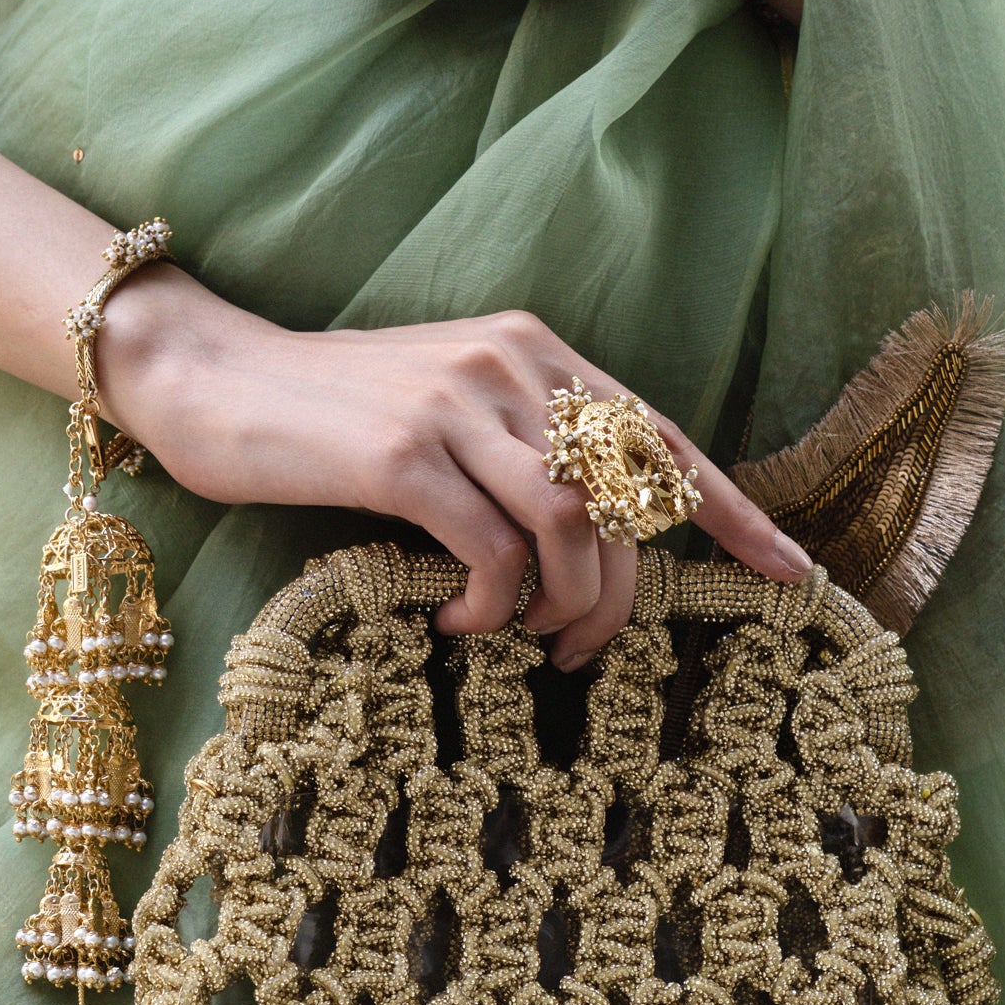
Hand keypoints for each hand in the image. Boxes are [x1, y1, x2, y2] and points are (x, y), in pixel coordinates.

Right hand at [99, 284, 812, 667]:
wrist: (213, 380)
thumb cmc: (334, 416)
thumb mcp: (451, 411)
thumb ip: (525, 447)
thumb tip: (594, 540)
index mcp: (537, 351)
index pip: (665, 437)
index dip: (735, 511)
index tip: (790, 574)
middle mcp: (513, 365)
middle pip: (627, 501)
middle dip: (626, 598)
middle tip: (581, 653)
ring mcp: (459, 405)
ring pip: (577, 529)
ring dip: (570, 611)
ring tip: (528, 645)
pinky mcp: (403, 454)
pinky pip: (494, 553)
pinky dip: (493, 608)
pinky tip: (458, 625)